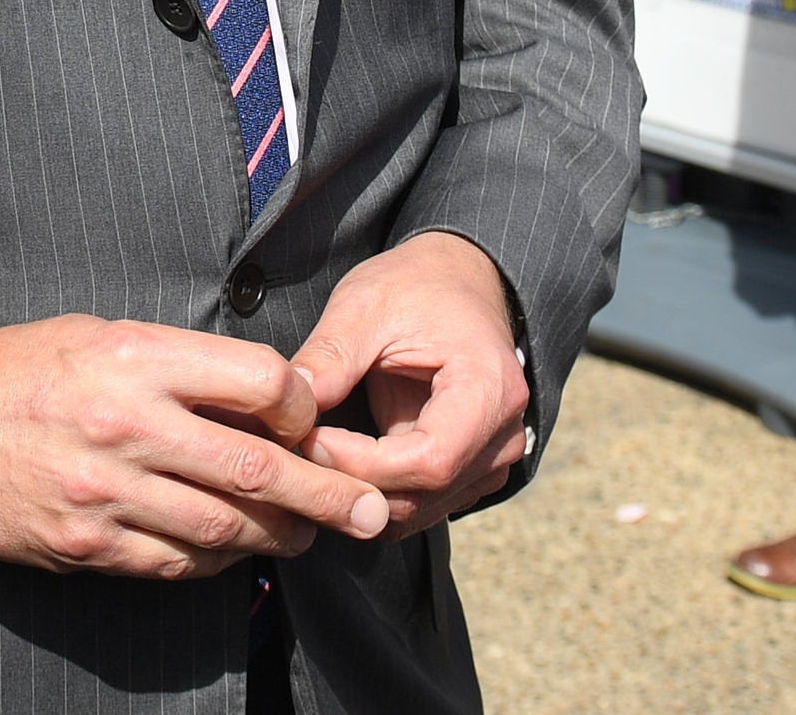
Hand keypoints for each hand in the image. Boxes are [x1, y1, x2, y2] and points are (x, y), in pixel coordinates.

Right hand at [0, 315, 386, 578]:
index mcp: (133, 356)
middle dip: (327, 496)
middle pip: (258, 470)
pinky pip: (176, 565)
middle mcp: (125, 424)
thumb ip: (176, 364)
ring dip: (279, 538)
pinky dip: (217, 562)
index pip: (258, 382)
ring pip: (225, 531)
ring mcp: (103, 492)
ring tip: (305, 536)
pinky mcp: (84, 545)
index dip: (302, 407)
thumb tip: (260, 399)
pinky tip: (232, 552)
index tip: (311, 421)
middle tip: (371, 511)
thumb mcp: (98, 333)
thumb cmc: (15, 368)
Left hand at [290, 231, 530, 540]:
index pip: (430, 460)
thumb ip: (332, 354)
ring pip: (416, 510)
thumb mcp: (367, 304)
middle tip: (296, 449)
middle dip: (350, 481)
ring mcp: (491, 462)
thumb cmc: (416, 288)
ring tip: (310, 454)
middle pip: (422, 494)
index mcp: (490, 391)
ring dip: (356, 493)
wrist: (457, 284)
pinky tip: (335, 463)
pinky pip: (417, 504)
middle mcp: (503, 438)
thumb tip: (291, 401)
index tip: (310, 437)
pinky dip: (371, 493)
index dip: (363, 463)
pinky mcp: (469, 473)